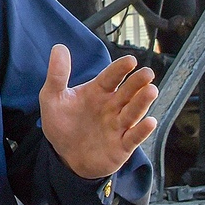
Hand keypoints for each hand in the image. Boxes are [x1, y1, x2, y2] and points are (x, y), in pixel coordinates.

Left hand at [39, 46, 158, 179]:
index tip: (130, 60)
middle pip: (128, 92)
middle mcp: (112, 106)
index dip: (120, 68)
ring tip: (151, 90)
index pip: (111, 76)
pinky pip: (134, 137)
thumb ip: (57, 75)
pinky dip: (142, 131)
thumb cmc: (61, 124)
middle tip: (147, 73)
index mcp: (98, 91)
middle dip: (138, 82)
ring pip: (134, 112)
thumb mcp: (52, 98)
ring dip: (143, 102)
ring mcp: (118, 126)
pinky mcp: (121, 146)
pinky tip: (149, 122)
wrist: (64, 156)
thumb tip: (58, 47)